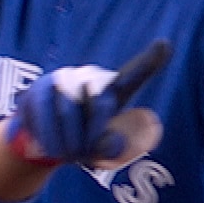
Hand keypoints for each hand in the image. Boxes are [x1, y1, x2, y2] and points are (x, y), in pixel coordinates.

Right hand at [8, 40, 170, 167]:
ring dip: (69, 140)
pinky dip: (49, 136)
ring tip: (67, 156)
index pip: (133, 75)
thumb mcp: (99, 151)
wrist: (40, 141)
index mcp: (112, 90)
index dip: (149, 61)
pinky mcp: (38, 88)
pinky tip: (50, 148)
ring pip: (69, 108)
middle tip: (82, 157)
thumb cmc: (80, 143)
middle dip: (92, 136)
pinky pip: (44, 113)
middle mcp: (90, 77)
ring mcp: (63, 79)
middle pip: (99, 103)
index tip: (165, 45)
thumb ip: (112, 150)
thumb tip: (115, 143)